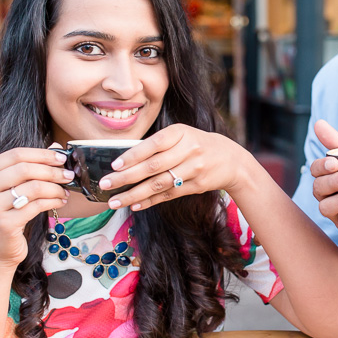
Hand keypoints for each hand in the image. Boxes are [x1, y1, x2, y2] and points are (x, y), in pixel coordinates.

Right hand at [0, 147, 72, 266]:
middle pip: (24, 169)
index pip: (14, 155)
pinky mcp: (4, 224)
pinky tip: (61, 201)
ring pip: (32, 187)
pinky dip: (53, 201)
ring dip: (55, 188)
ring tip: (65, 191)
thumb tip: (55, 147)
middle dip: (51, 171)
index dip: (41, 154)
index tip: (61, 157)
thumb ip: (30, 168)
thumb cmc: (9, 215)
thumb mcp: (14, 189)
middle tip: (69, 175)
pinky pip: (36, 205)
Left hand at [99, 124, 247, 210]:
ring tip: (114, 201)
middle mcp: (188, 150)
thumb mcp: (181, 136)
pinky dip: (150, 200)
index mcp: (181, 132)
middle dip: (126, 177)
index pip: (154, 144)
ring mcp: (194, 169)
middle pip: (153, 166)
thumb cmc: (197, 144)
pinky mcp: (197, 186)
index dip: (134, 155)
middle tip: (106, 184)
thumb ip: (158, 145)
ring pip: (159, 184)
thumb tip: (125, 159)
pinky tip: (134, 205)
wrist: (231, 160)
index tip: (114, 164)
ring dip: (134, 194)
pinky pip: (169, 195)